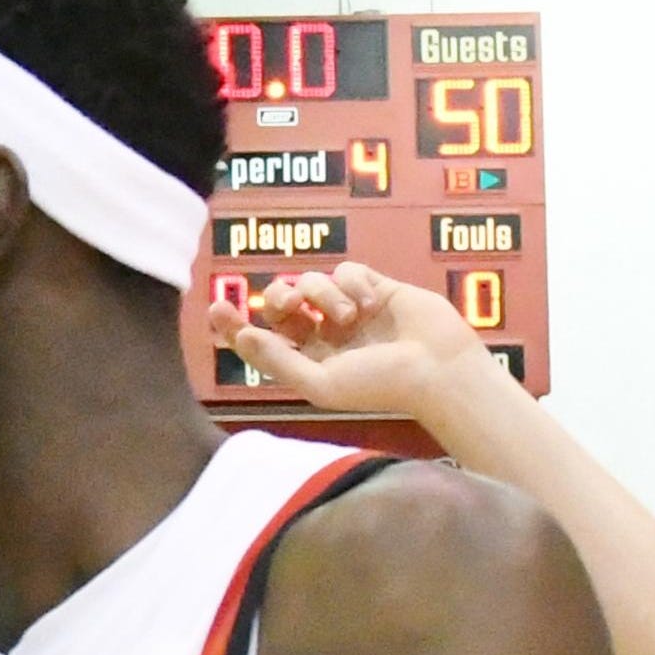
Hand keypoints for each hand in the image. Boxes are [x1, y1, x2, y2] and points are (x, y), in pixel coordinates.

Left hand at [203, 264, 504, 424]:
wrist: (439, 369)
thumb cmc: (380, 385)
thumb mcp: (320, 382)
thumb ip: (279, 360)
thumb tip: (243, 336)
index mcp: (308, 363)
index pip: (261, 339)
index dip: (236, 323)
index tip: (216, 305)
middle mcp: (325, 336)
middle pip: (282, 301)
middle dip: (281, 296)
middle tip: (292, 303)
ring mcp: (350, 311)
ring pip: (314, 280)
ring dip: (325, 293)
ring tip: (351, 317)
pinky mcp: (375, 288)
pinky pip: (347, 269)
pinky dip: (353, 282)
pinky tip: (370, 303)